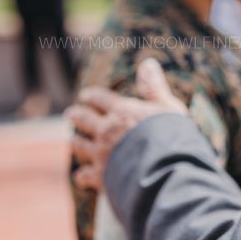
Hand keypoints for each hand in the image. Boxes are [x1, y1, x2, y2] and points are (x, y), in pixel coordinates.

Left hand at [67, 59, 188, 190]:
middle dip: (77, 115)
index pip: (101, 99)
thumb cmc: (170, 136)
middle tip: (70, 113)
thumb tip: (147, 62)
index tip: (85, 95)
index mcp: (121, 112)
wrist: (163, 171)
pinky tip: (81, 176)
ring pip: (81, 146)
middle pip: (85, 120)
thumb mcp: (167, 106)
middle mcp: (107, 131)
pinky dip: (82, 175)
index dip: (92, 96)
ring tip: (72, 140)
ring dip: (76, 142)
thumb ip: (154, 87)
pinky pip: (86, 175)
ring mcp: (102, 154)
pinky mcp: (102, 177)